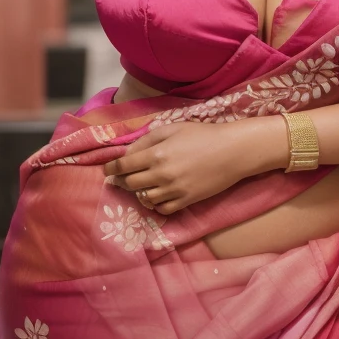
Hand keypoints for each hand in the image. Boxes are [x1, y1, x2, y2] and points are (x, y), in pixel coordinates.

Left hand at [103, 121, 258, 214]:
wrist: (231, 152)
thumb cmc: (202, 135)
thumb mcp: (173, 128)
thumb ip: (147, 139)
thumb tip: (128, 152)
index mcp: (156, 153)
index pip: (123, 165)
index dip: (111, 168)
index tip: (106, 170)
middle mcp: (161, 174)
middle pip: (130, 183)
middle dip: (121, 181)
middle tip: (118, 179)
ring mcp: (173, 190)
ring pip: (144, 198)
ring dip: (138, 192)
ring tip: (139, 186)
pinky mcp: (185, 201)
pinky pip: (161, 210)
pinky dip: (155, 204)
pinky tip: (156, 196)